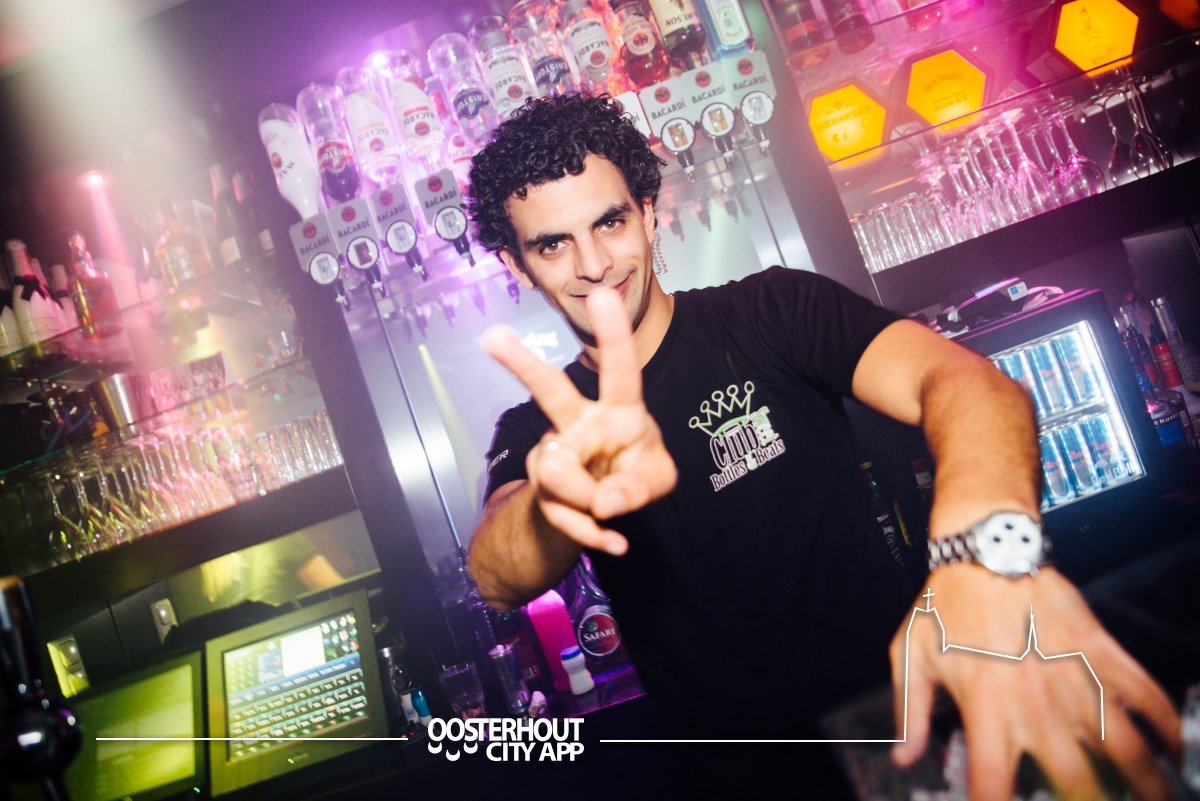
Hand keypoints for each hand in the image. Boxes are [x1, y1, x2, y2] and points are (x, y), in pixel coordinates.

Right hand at [482, 288, 676, 555]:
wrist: (598, 510)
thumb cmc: (633, 473)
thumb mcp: (656, 480)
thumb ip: (639, 488)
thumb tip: (604, 501)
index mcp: (619, 410)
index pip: (619, 370)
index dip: (613, 334)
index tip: (602, 294)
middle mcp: (579, 423)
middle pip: (550, 392)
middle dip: (521, 364)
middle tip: (491, 336)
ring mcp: (555, 453)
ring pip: (560, 475)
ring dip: (590, 505)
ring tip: (610, 512)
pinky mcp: (542, 486)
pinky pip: (565, 515)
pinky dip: (593, 533)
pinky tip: (613, 539)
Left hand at [891, 566, 1180, 800]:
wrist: (986, 548)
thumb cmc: (945, 600)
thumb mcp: (910, 654)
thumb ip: (909, 712)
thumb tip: (905, 757)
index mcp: (984, 707)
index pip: (991, 783)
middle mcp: (1034, 701)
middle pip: (1073, 780)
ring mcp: (1074, 677)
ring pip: (1125, 747)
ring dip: (1147, 782)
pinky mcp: (1100, 650)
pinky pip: (1144, 695)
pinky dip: (1165, 727)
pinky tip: (1170, 751)